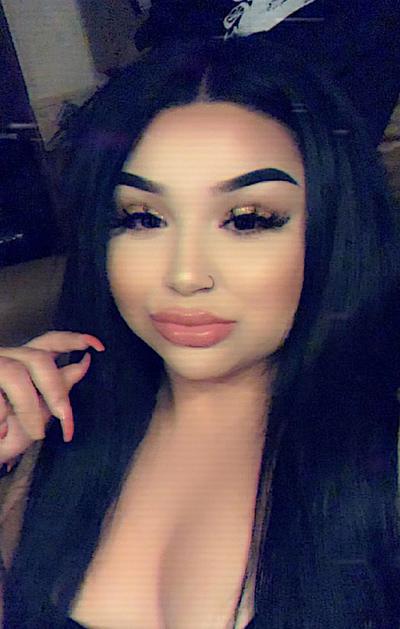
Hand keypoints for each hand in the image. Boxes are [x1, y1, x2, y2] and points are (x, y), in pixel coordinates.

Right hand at [0, 331, 104, 463]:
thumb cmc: (13, 430)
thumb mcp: (42, 409)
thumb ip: (60, 385)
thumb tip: (85, 362)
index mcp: (25, 361)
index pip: (51, 341)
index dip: (73, 340)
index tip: (99, 348)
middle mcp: (8, 358)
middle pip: (37, 359)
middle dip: (54, 389)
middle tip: (64, 417)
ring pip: (14, 374)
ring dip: (29, 409)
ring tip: (36, 433)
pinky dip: (1, 415)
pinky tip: (3, 432)